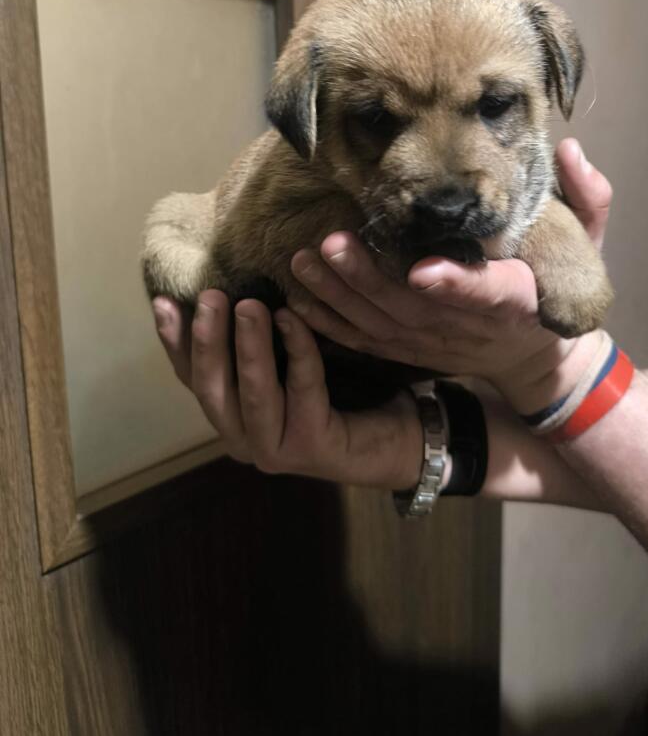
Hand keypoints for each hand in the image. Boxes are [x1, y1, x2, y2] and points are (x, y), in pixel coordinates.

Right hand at [152, 292, 422, 489]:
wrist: (395, 437)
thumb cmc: (340, 392)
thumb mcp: (287, 361)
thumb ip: (257, 340)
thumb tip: (226, 286)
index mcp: (230, 418)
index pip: (191, 379)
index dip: (174, 342)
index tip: (165, 301)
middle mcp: (244, 439)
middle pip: (211, 389)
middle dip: (207, 340)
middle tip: (212, 295)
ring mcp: (275, 449)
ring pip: (252, 393)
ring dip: (248, 347)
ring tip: (247, 305)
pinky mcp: (311, 447)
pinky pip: (302, 389)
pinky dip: (297, 350)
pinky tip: (292, 319)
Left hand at [289, 138, 612, 414]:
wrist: (538, 356)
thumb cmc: (556, 285)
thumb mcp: (586, 244)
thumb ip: (587, 198)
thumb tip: (570, 149)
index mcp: (519, 298)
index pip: (490, 292)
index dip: (456, 285)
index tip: (423, 270)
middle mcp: (473, 326)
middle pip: (417, 308)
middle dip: (370, 278)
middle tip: (331, 242)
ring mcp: (439, 344)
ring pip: (383, 327)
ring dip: (340, 297)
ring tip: (303, 262)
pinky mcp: (413, 352)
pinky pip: (367, 344)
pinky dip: (331, 327)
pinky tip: (297, 303)